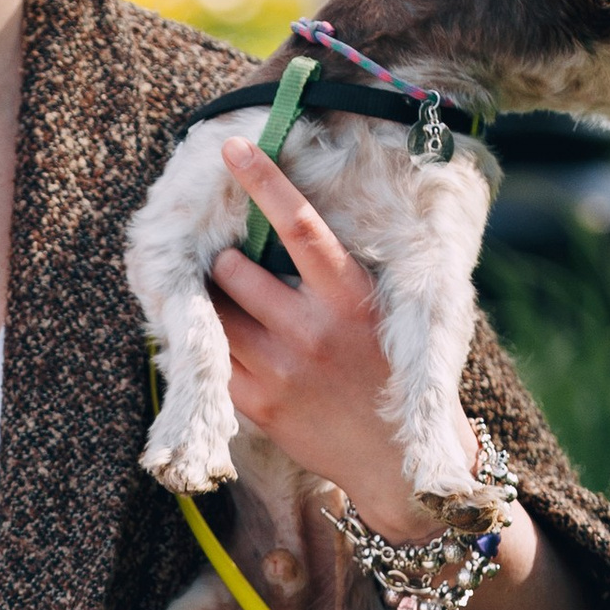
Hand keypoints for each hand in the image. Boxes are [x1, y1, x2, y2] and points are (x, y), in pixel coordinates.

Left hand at [207, 136, 430, 538]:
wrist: (396, 461)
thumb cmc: (389, 371)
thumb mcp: (382, 313)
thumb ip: (337, 275)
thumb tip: (284, 225)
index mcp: (350, 298)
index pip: (298, 225)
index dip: (264, 181)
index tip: (234, 148)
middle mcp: (312, 330)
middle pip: (235, 269)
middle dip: (230, 262)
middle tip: (240, 266)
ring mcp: (280, 370)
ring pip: (216, 312)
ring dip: (218, 300)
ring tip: (238, 306)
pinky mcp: (256, 404)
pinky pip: (213, 356)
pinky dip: (214, 343)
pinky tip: (233, 343)